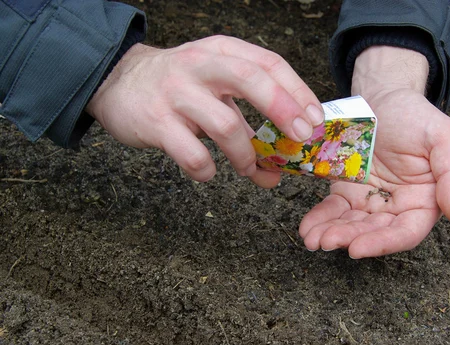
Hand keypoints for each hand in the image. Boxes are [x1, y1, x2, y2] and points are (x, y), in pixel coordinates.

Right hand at [86, 36, 323, 187]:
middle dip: (284, 110)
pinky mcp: (155, 120)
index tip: (316, 120)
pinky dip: (206, 169)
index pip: (270, 63)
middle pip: (252, 80)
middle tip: (302, 139)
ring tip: (248, 168)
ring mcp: (177, 92)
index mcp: (222, 52)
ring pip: (225, 124)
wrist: (118, 83)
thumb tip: (278, 170)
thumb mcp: (216, 91)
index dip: (298, 92)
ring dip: (245, 155)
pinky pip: (190, 152)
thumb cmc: (179, 88)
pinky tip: (208, 172)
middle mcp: (201, 65)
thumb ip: (249, 126)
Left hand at [299, 46, 449, 257]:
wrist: (385, 97)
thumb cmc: (416, 116)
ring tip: (311, 239)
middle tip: (327, 241)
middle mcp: (396, 207)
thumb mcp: (443, 137)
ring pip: (351, 225)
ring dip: (331, 234)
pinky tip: (307, 228)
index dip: (383, 243)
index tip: (357, 249)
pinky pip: (333, 209)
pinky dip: (320, 219)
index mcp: (424, 201)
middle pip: (373, 232)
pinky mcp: (347, 191)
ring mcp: (369, 201)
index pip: (406, 232)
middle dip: (350, 239)